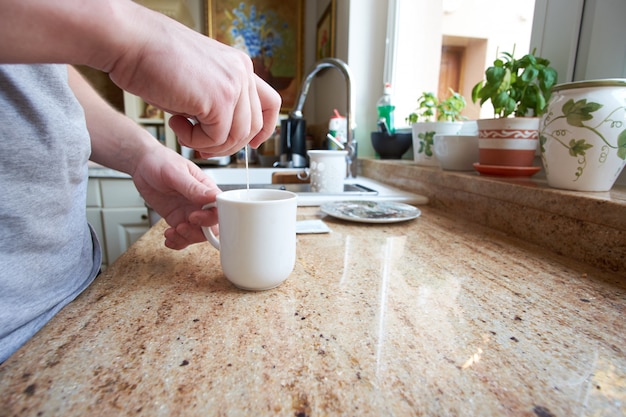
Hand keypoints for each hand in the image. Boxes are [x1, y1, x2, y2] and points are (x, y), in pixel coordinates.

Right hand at [107, 5, 280, 156]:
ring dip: (209, 144)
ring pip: (237, 136)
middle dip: (228, 145)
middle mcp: (241, 72)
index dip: (263, 129)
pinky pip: (217, 138)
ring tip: (185, 132)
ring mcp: (233, 84)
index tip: (250, 144)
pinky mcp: (219, 98)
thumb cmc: (151, 58)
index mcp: (239, 65)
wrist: (129, 41)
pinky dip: (195, 141)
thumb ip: (217, 101)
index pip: (270, 103)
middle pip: (254, 126)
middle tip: (202, 145)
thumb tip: (222, 133)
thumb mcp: (197, 80)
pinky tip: (177, 124)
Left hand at [130, 145, 219, 249]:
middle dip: (197, 232)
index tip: (194, 216)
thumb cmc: (161, 161)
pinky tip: (169, 237)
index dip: (209, 219)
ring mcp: (189, 212)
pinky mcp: (177, 218)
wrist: (142, 164)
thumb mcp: (176, 172)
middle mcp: (201, 203)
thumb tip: (213, 197)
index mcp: (207, 189)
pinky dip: (177, 242)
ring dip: (186, 238)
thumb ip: (194, 187)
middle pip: (211, 227)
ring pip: (197, 234)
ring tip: (172, 231)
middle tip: (181, 226)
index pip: (219, 210)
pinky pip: (183, 236)